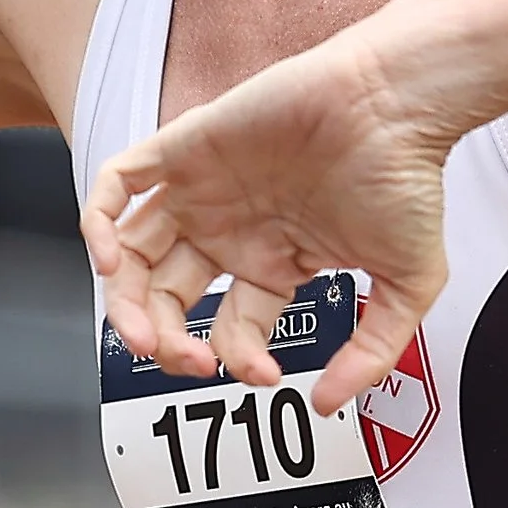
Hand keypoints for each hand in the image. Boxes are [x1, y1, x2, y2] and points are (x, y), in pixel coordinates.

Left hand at [80, 35, 459, 416]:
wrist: (397, 104)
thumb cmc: (407, 178)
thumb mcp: (408, 284)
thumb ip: (373, 350)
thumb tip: (331, 404)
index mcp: (272, 261)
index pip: (229, 329)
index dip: (237, 361)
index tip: (264, 375)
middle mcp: (229, 228)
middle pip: (164, 298)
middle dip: (162, 341)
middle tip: (181, 361)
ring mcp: (202, 189)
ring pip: (132, 251)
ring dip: (122, 298)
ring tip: (139, 331)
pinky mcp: (184, 147)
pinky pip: (118, 183)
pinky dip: (99, 221)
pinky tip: (112, 259)